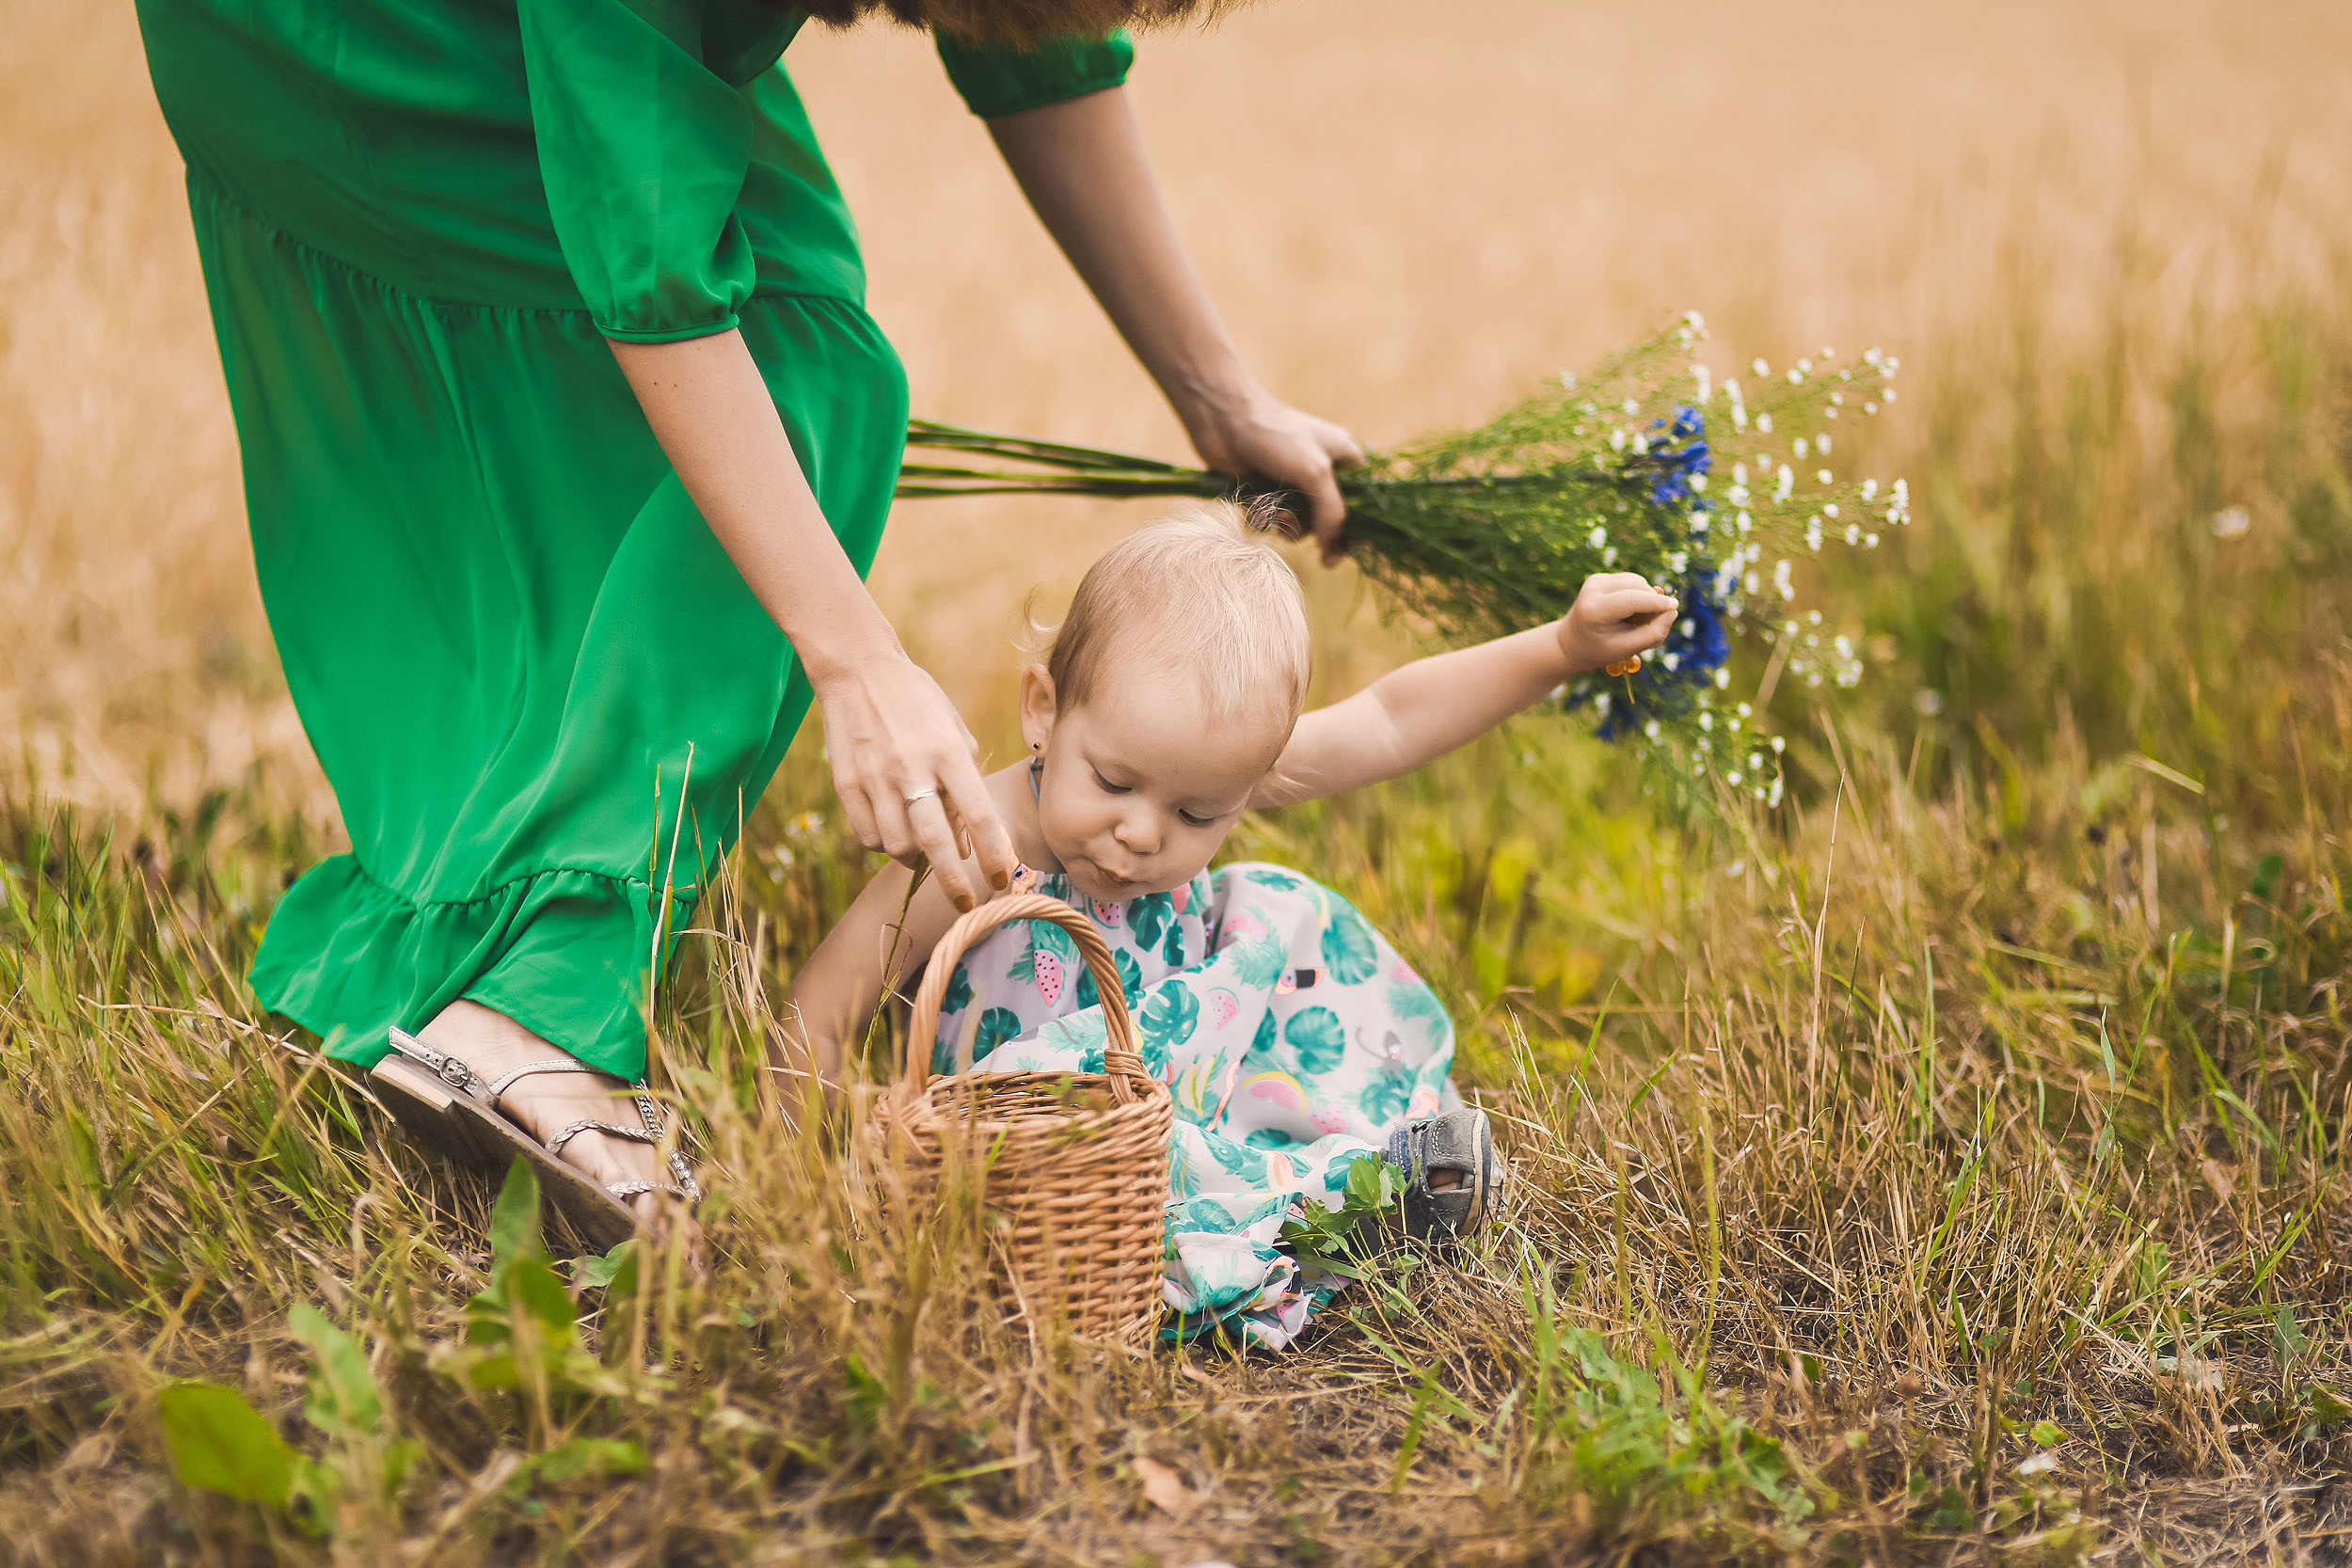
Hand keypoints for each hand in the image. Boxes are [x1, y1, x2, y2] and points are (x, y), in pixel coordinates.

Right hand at [809, 649, 1013, 910]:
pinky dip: (885, 845)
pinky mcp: (846, 785)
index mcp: (948, 752)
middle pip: (936, 843)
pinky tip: (894, 831)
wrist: (858, 670)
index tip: (1002, 880)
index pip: (979, 817)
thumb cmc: (918, 702)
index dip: (992, 856)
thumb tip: (966, 841)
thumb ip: (964, 783)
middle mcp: (912, 768)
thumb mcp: (954, 730)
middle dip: (954, 883)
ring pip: (898, 847)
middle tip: (966, 904)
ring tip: (923, 849)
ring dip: (915, 859)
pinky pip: (869, 836)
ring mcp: (875, 778)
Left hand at [1185, 390, 1364, 565]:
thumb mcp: (1316, 473)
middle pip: (1329, 522)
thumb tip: (1333, 558)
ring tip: (1274, 509)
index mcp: (1345, 461)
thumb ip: (1332, 515)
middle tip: (1295, 517)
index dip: (1352, 531)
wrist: (1224, 420)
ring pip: (1299, 526)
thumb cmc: (1277, 437)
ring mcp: (1293, 484)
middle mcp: (1322, 474)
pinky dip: (1263, 517)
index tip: (1339, 550)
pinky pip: (1273, 521)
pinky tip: (1254, 503)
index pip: (1362, 506)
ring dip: (1285, 524)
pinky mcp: (1266, 493)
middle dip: (1311, 526)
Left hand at [1557, 573, 1679, 673]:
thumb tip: (1672, 610)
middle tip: (1651, 624)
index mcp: (1594, 609)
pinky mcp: (1600, 577)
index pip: (1632, 599)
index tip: (1675, 606)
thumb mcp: (1626, 649)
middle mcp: (1592, 589)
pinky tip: (1628, 612)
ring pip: (1637, 581)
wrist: (1570, 642)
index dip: (1656, 602)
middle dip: (1653, 602)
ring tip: (1635, 621)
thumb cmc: (1599, 649)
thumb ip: (1652, 633)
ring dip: (1646, 598)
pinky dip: (1638, 595)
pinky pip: (1631, 581)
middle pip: (1637, 586)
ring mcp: (1595, 580)